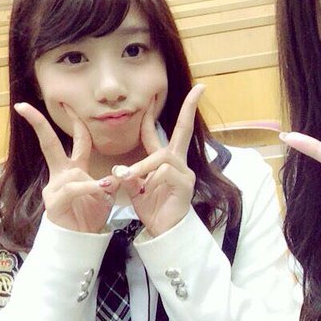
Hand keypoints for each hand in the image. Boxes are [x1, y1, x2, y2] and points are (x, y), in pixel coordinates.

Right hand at [14, 102, 117, 232]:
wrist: (79, 242)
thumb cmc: (89, 216)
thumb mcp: (106, 193)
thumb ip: (113, 177)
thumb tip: (123, 167)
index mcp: (73, 168)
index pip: (75, 139)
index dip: (76, 121)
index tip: (70, 102)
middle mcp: (61, 174)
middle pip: (48, 144)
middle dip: (37, 124)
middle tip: (24, 106)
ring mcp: (55, 188)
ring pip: (70, 174)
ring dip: (92, 181)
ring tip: (110, 186)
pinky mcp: (55, 204)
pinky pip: (74, 191)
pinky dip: (90, 189)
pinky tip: (102, 189)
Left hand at [113, 85, 204, 236]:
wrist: (164, 232)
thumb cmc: (153, 209)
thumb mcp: (135, 188)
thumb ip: (130, 174)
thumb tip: (120, 167)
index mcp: (166, 160)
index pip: (164, 132)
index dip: (155, 115)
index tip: (155, 96)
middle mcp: (178, 162)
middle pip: (184, 129)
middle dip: (190, 107)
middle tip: (200, 88)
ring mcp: (184, 172)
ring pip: (161, 157)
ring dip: (142, 166)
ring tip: (126, 177)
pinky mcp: (185, 184)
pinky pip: (164, 172)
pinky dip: (149, 179)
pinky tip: (144, 190)